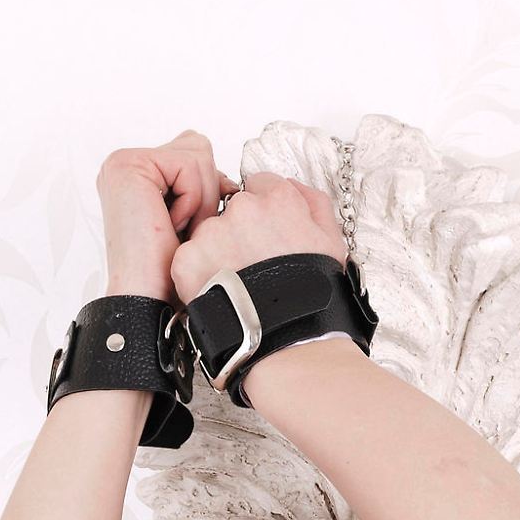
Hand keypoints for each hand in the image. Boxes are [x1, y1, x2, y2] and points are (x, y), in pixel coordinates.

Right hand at [95, 129, 239, 302]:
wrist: (148, 296)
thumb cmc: (168, 269)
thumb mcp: (193, 218)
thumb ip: (202, 187)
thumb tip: (228, 179)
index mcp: (139, 174)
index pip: (193, 153)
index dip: (208, 188)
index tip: (196, 222)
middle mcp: (127, 164)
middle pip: (198, 148)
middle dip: (206, 192)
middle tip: (186, 228)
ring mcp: (124, 162)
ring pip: (198, 154)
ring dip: (200, 199)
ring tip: (178, 228)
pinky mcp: (130, 166)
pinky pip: (189, 165)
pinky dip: (192, 200)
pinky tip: (170, 225)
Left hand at [169, 171, 346, 303]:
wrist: (287, 335)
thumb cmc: (312, 294)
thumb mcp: (331, 241)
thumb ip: (313, 203)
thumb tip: (295, 187)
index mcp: (278, 199)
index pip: (261, 184)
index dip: (264, 210)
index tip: (265, 230)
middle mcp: (242, 208)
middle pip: (234, 209)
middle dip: (241, 230)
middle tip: (253, 263)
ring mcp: (212, 232)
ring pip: (209, 233)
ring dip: (219, 251)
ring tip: (238, 282)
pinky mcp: (188, 258)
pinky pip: (189, 258)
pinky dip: (199, 273)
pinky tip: (221, 291)